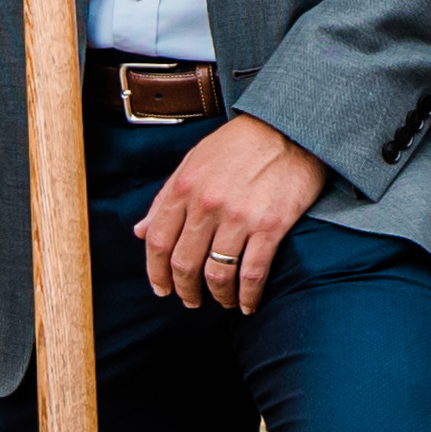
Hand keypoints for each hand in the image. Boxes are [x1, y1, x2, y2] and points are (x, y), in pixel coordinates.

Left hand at [136, 115, 330, 310]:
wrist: (290, 128)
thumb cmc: (240, 143)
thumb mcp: (194, 161)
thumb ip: (166, 198)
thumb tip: (141, 231)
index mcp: (185, 187)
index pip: (158, 241)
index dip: (156, 272)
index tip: (162, 288)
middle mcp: (207, 205)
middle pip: (185, 264)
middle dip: (185, 290)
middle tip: (190, 301)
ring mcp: (239, 217)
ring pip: (217, 274)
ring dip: (217, 295)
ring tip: (221, 301)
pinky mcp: (271, 227)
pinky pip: (252, 273)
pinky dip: (248, 295)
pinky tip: (247, 303)